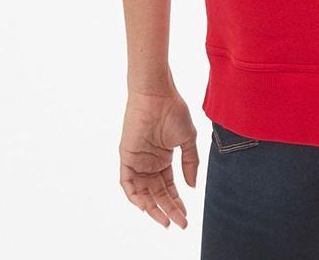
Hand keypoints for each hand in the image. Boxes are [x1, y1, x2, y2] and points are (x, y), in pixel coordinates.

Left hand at [119, 87, 198, 228]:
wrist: (158, 95)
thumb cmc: (173, 111)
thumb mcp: (188, 139)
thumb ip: (190, 162)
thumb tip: (191, 186)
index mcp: (164, 158)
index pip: (169, 187)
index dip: (177, 202)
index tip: (185, 216)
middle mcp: (150, 163)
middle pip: (158, 193)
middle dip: (168, 209)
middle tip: (179, 223)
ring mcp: (138, 161)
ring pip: (143, 192)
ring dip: (153, 207)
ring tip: (165, 220)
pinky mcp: (127, 157)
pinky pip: (127, 183)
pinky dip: (134, 196)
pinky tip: (145, 206)